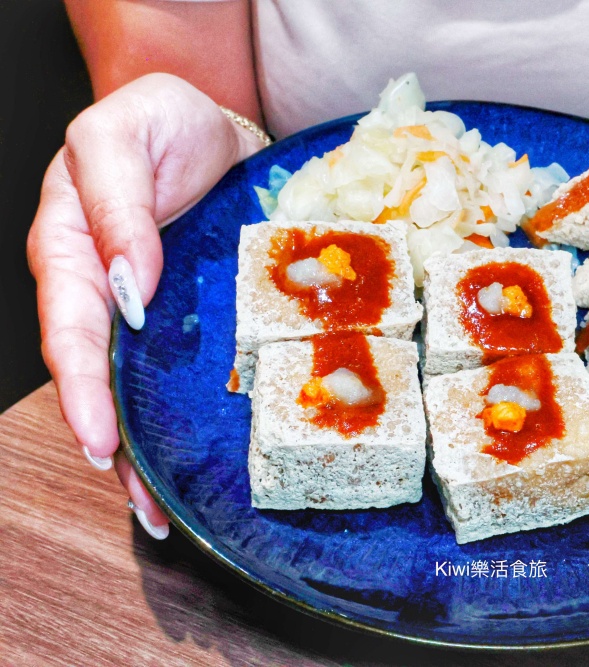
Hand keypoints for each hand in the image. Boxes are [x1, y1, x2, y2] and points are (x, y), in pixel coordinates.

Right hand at [27, 73, 264, 537]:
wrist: (210, 120)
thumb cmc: (159, 119)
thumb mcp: (121, 139)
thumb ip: (118, 207)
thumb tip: (129, 285)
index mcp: (72, 249)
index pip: (70, 330)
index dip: (82, 390)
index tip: (101, 443)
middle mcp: (105, 289)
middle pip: (102, 378)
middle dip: (118, 446)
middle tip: (147, 506)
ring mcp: (149, 306)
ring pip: (139, 387)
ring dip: (152, 449)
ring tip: (170, 509)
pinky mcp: (190, 312)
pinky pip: (183, 368)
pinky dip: (186, 412)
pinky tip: (203, 455)